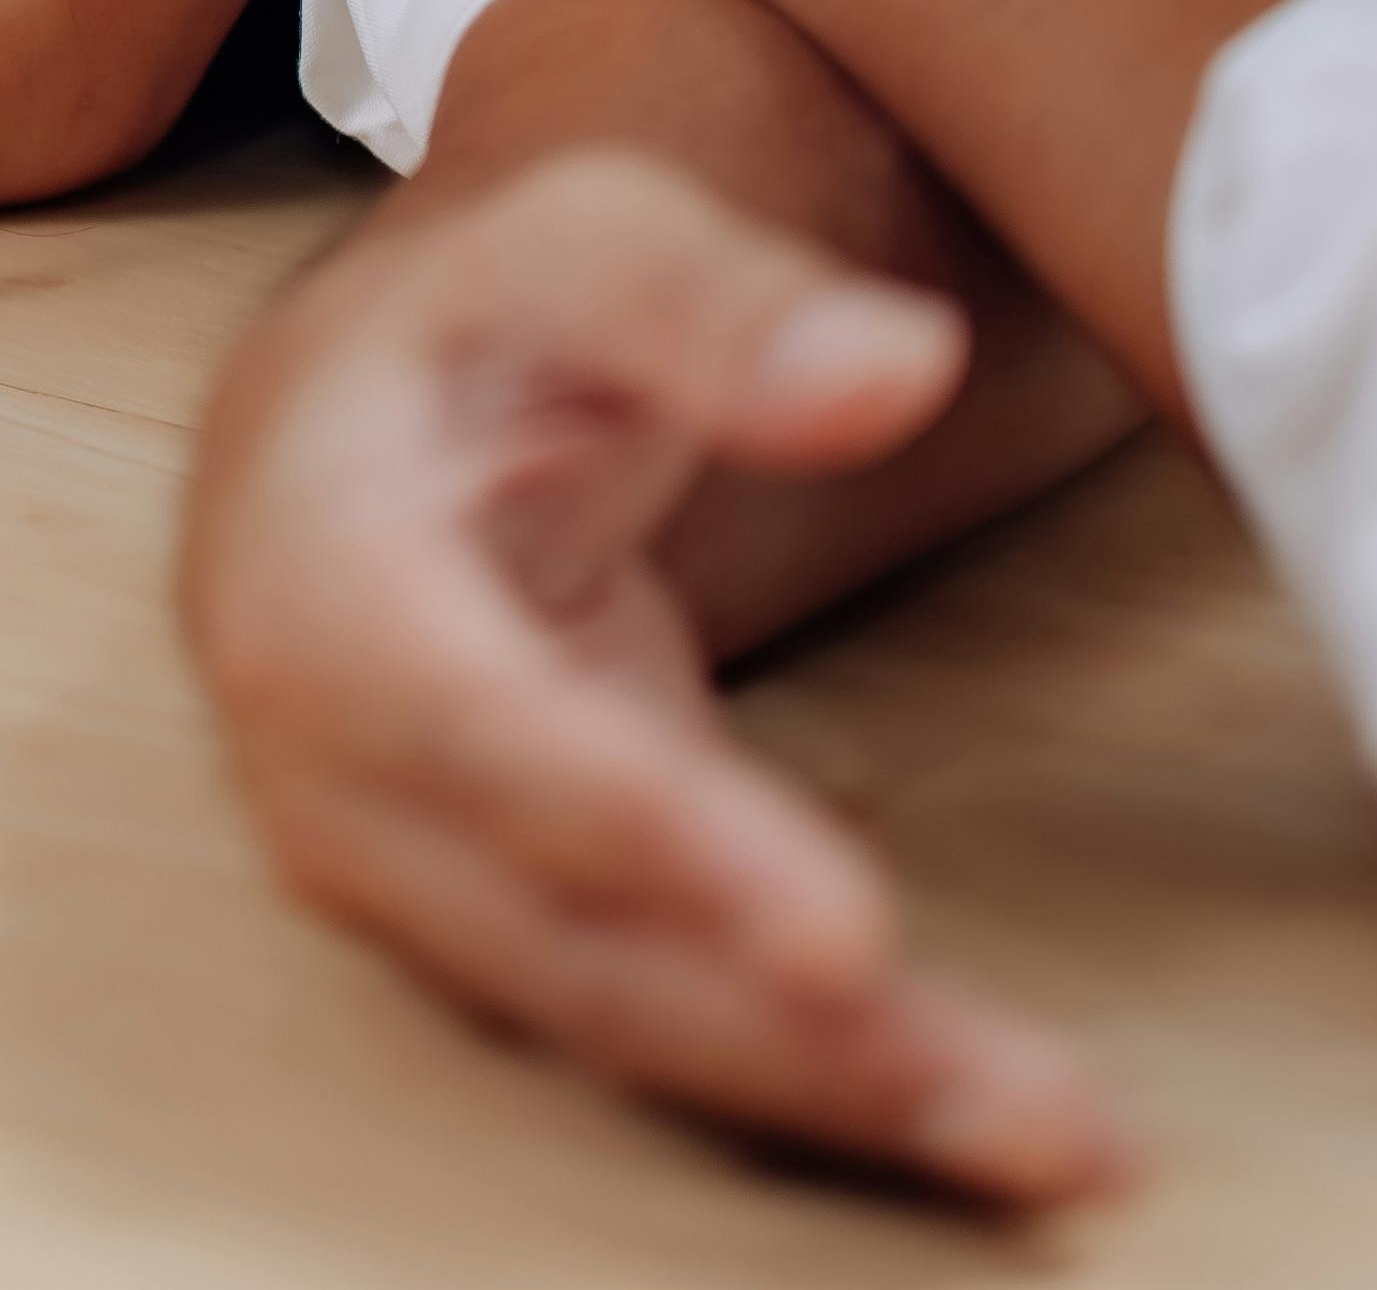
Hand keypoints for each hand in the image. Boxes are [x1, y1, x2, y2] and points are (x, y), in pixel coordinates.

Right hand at [187, 145, 1130, 1206]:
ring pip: (617, 1017)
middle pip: (567, 938)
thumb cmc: (474, 323)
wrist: (347, 424)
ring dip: (829, 1092)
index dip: (662, 842)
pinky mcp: (503, 922)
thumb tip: (894, 369)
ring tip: (1056, 1137)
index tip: (847, 936)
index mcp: (320, 573)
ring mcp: (409, 869)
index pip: (491, 737)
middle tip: (1035, 1109)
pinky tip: (975, 1109)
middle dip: (792, 1036)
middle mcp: (335, 764)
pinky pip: (652, 1018)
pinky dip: (808, 1076)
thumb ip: (719, 302)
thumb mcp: (580, 239)